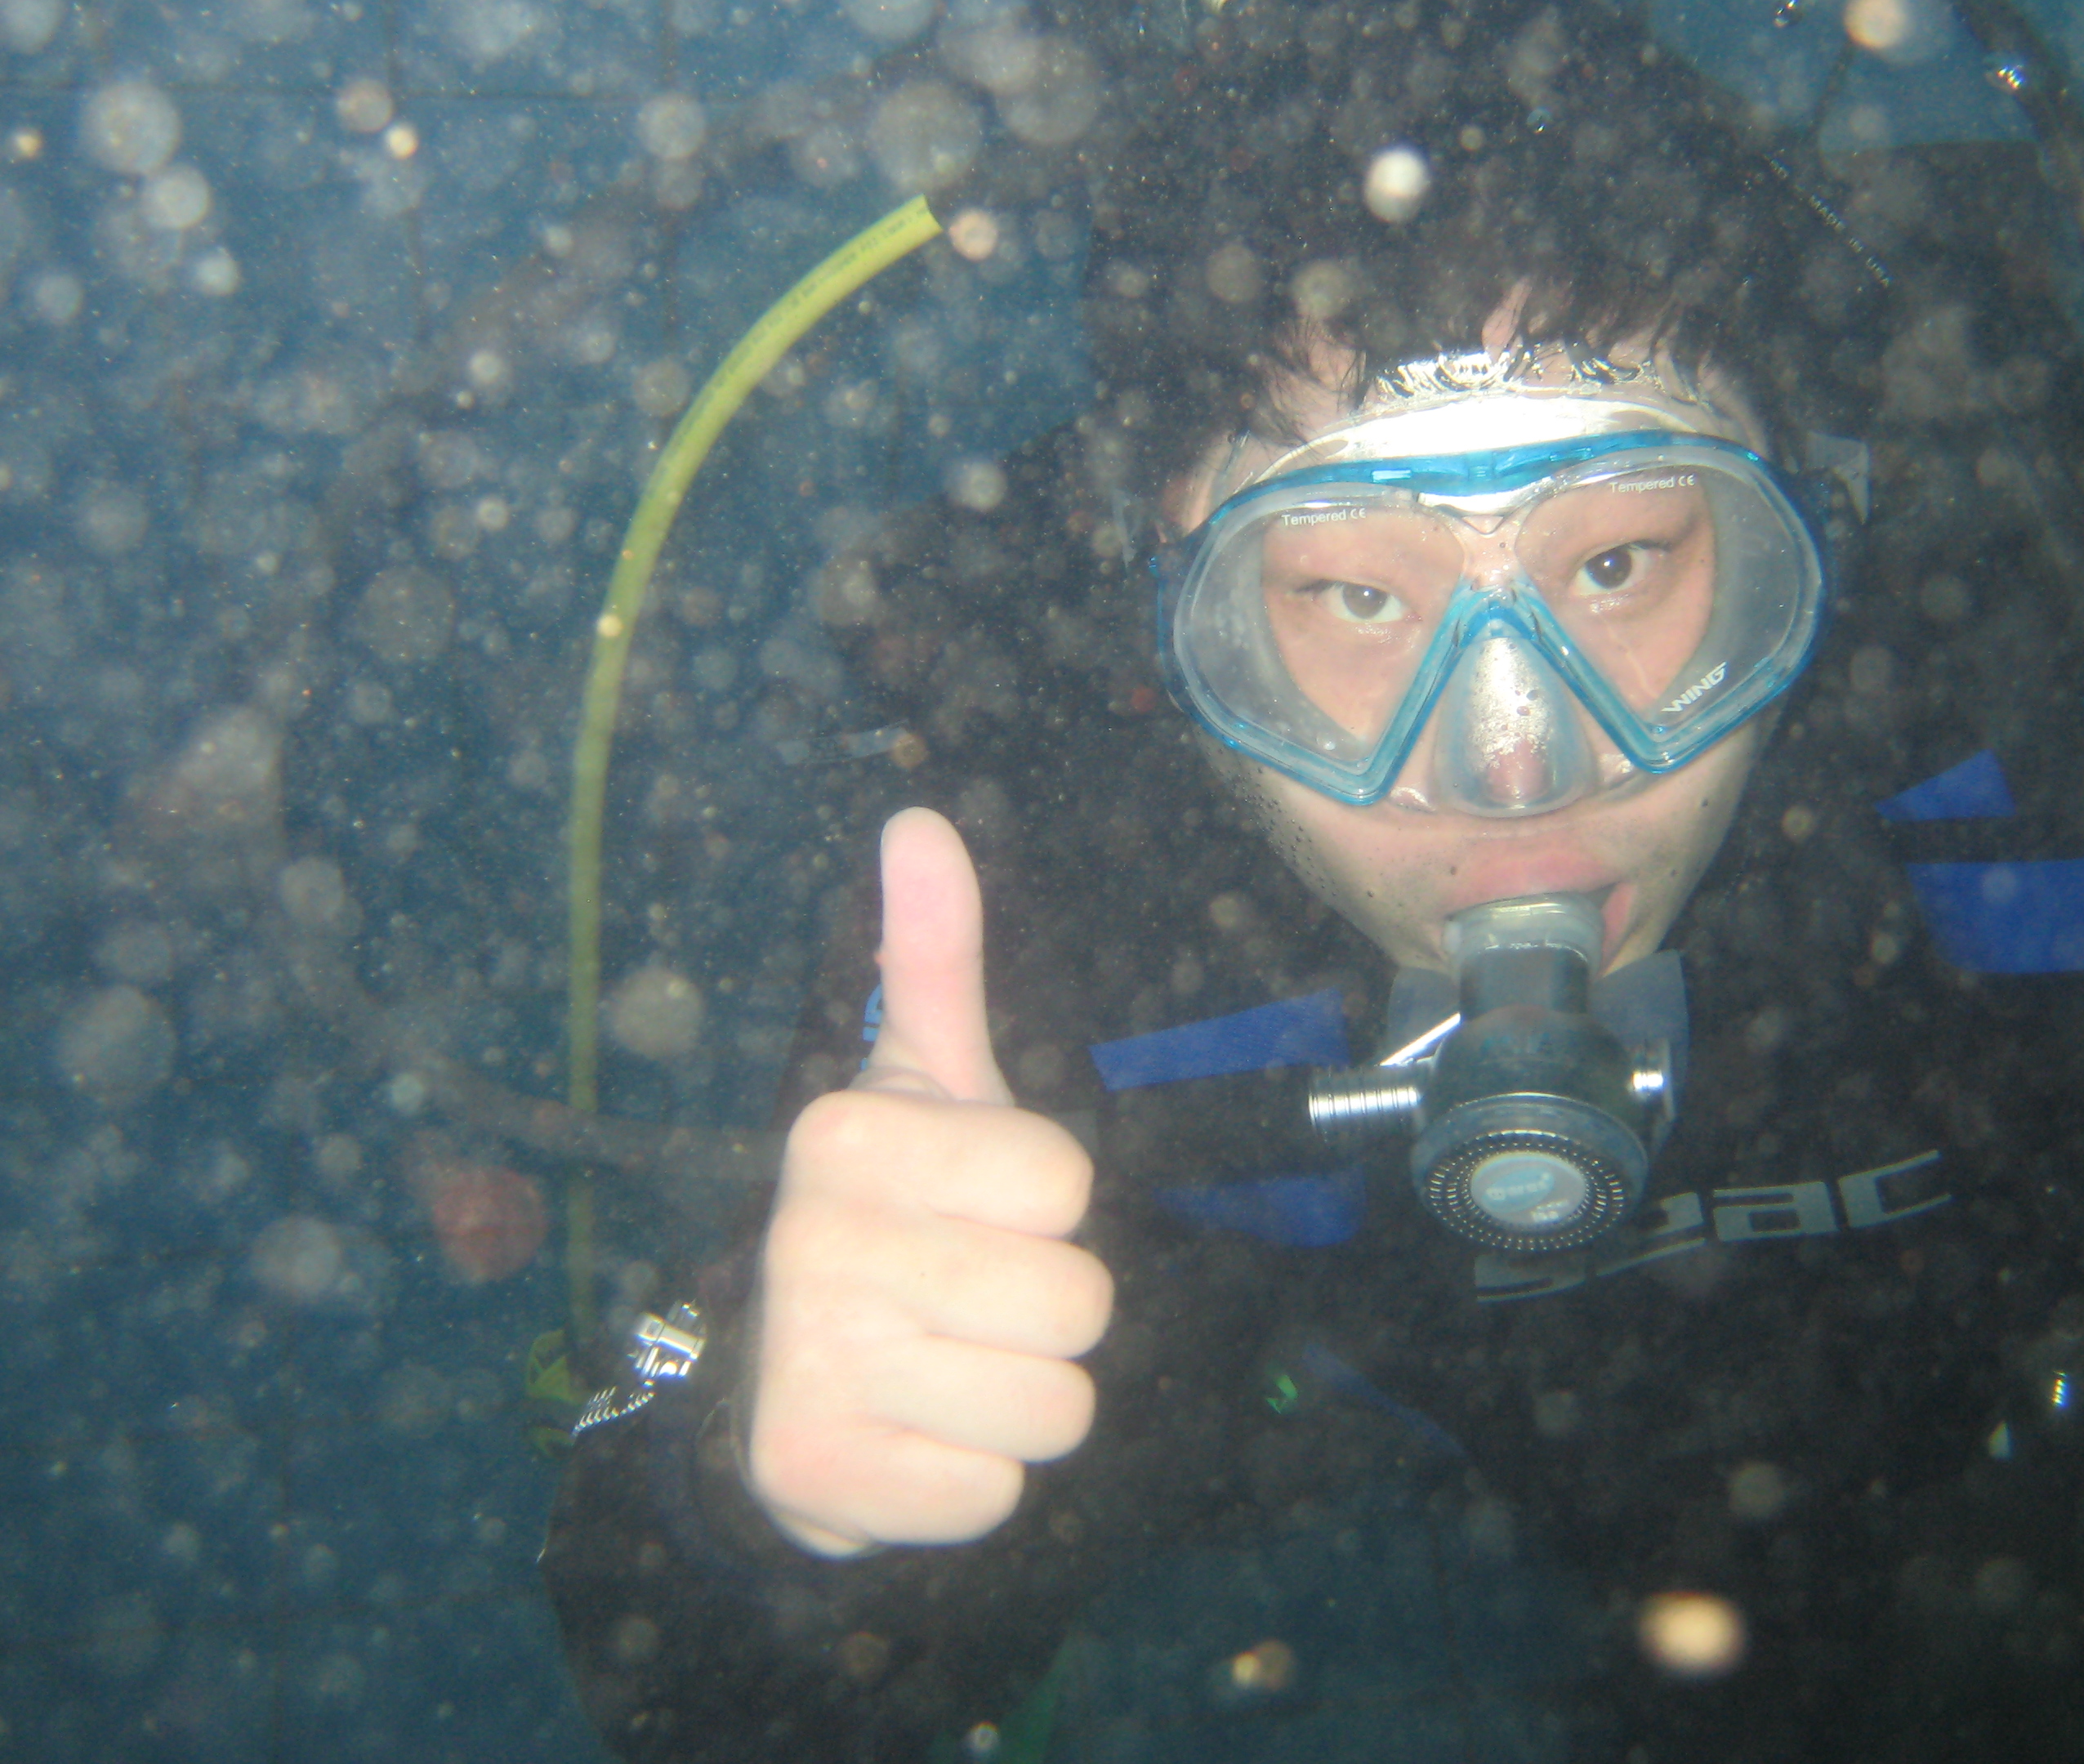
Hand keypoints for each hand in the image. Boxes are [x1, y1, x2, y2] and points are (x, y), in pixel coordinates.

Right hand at [745, 809, 1112, 1555]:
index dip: (1046, 1211)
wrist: (779, 1390)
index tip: (975, 1212)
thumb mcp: (919, 1086)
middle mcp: (813, 1243)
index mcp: (847, 1137)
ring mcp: (809, 1363)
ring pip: (1056, 1407)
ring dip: (1020, 1402)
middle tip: (965, 1303)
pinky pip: (1000, 1493)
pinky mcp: (817, 1477)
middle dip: (1046, 1315)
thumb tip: (919, 817)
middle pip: (1077, 1303)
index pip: (1068, 1185)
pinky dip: (976, 1482)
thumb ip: (936, 958)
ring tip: (945, 1370)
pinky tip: (915, 1441)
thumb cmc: (887, 1218)